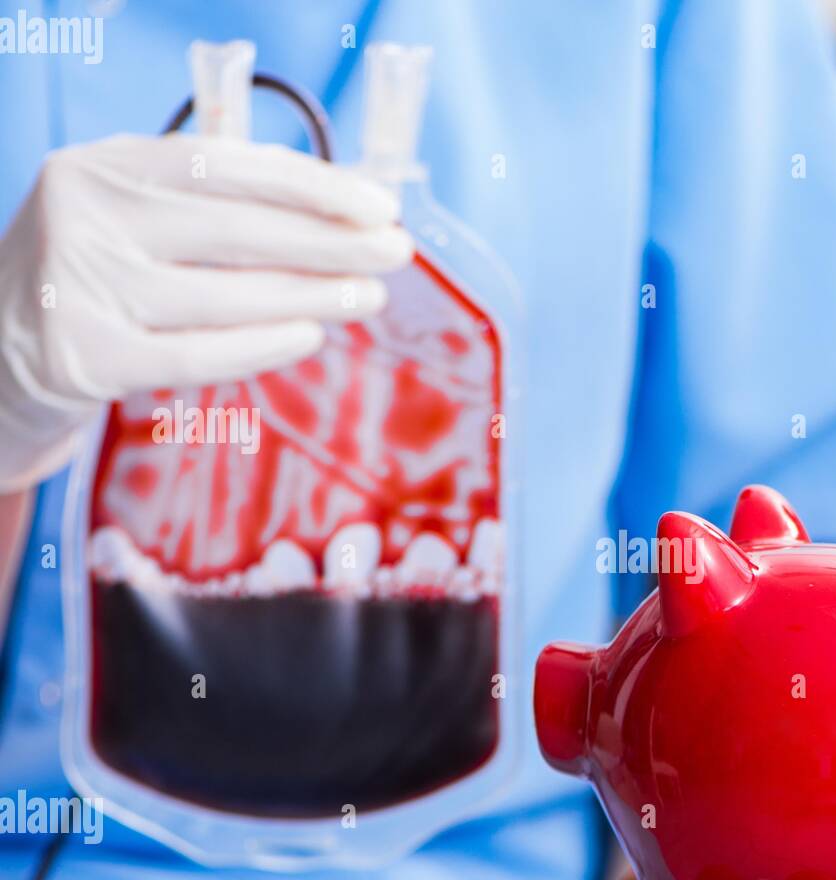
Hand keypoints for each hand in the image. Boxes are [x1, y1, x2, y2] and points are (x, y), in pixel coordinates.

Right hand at [0, 133, 412, 488]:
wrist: (1, 345)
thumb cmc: (99, 274)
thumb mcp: (137, 216)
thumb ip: (217, 206)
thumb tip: (339, 214)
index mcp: (105, 166)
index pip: (226, 165)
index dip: (312, 186)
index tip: (378, 205)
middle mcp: (85, 216)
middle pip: (236, 230)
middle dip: (330, 242)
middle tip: (395, 254)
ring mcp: (81, 287)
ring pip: (226, 295)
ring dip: (313, 296)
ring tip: (368, 296)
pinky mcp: (88, 356)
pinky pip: (199, 354)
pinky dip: (263, 345)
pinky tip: (311, 335)